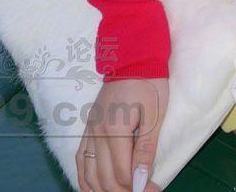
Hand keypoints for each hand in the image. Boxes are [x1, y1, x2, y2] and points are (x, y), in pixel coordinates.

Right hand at [76, 77, 167, 191]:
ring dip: (105, 190)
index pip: (122, 174)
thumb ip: (145, 149)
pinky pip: (80, 161)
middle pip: (105, 179)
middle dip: (125, 191)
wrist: (133, 57)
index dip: (139, 187)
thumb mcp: (154, 115)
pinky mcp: (87, 128)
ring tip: (125, 191)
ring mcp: (89, 131)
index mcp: (114, 130)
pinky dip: (86, 180)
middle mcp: (96, 134)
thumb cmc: (149, 83)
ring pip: (89, 175)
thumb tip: (140, 180)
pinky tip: (96, 189)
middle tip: (146, 190)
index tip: (155, 189)